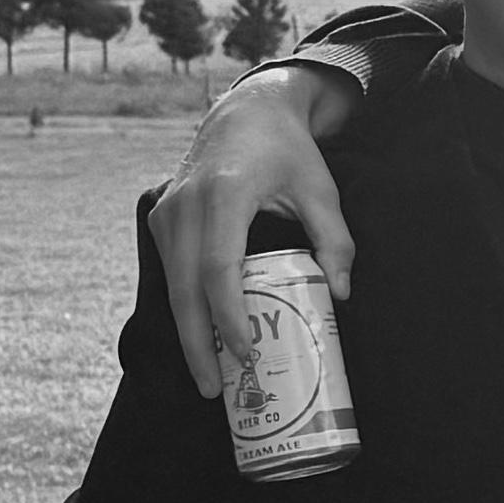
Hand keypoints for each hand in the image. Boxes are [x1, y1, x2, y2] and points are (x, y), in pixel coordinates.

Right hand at [149, 65, 359, 396]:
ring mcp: (167, 211)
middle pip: (185, 288)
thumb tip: (341, 294)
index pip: (220, 270)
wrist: (247, 113)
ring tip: (209, 377)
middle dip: (198, 344)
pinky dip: (185, 308)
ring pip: (173, 285)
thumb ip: (336, 241)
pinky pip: (172, 272)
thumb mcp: (322, 190)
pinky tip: (203, 340)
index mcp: (225, 194)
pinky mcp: (163, 219)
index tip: (244, 355)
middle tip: (215, 389)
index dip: (229, 318)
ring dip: (188, 333)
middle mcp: (186, 204)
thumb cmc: (290, 153)